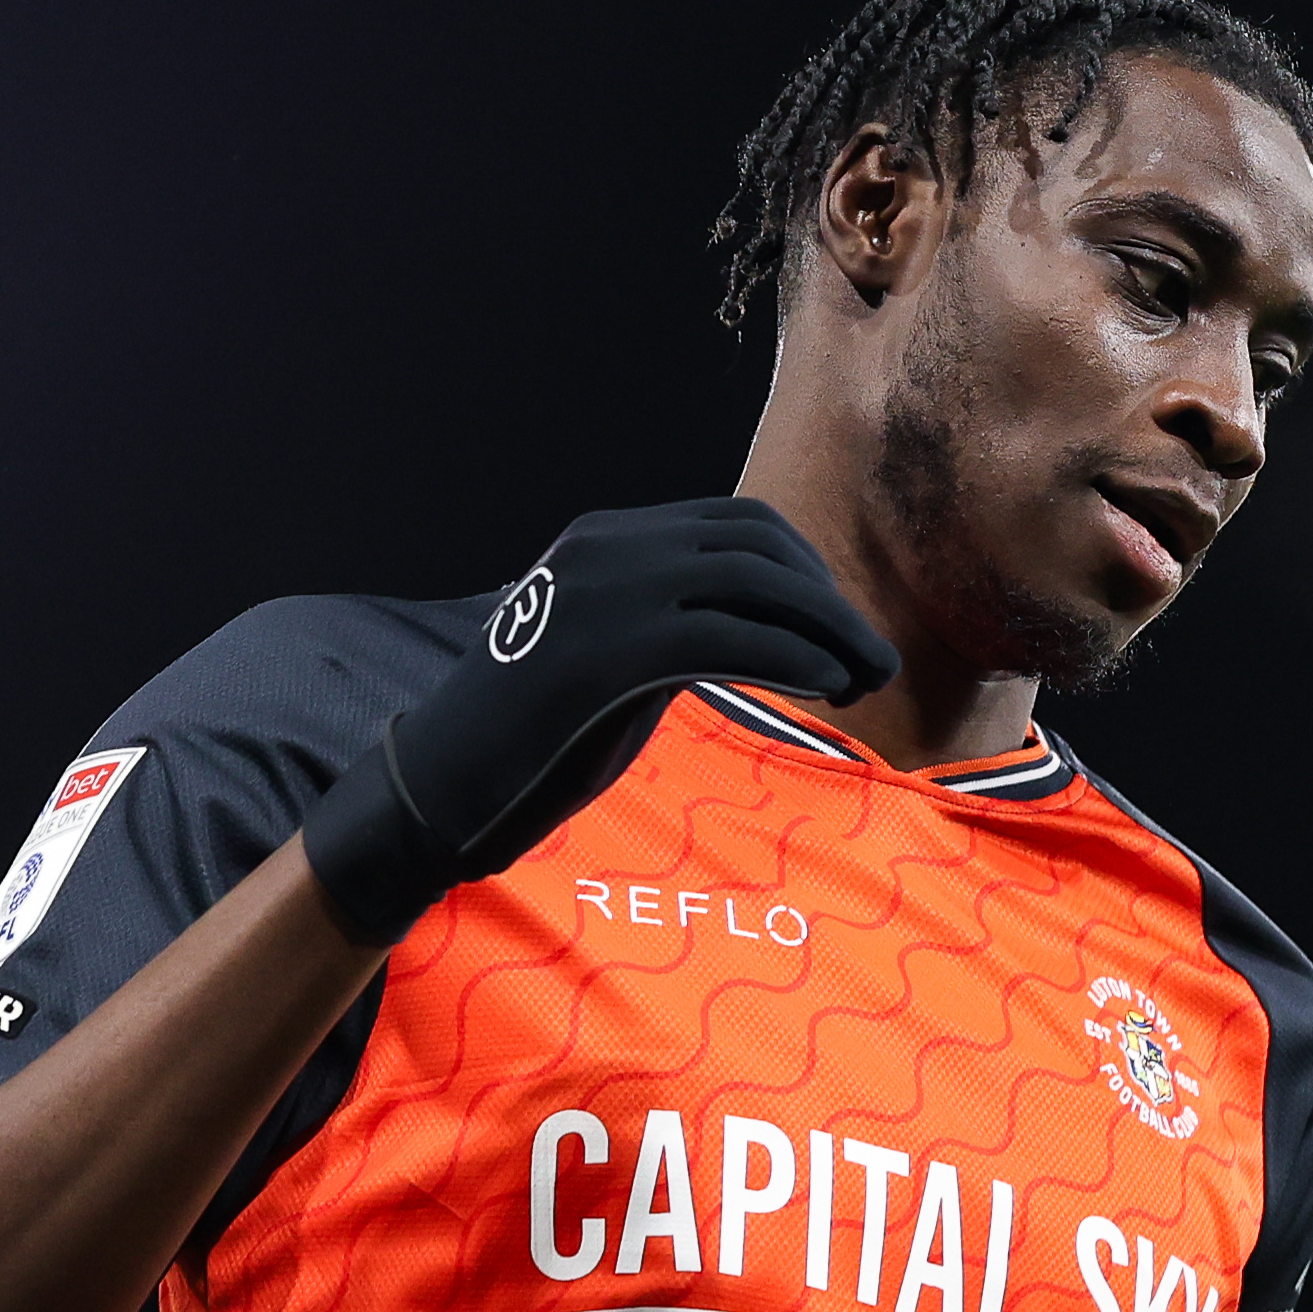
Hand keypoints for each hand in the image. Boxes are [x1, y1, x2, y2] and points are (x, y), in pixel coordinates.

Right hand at [301, 497, 896, 942]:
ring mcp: (606, 594)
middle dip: (831, 604)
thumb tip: (757, 632)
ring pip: (754, 585)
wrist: (437, 788)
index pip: (738, 523)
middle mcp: (609, 548)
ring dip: (828, 632)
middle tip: (875, 664)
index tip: (840, 630)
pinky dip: (789, 657)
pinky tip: (822, 687)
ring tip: (865, 683)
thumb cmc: (529, 738)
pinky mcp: (607, 654)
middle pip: (758, 548)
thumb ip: (672, 627)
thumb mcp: (609, 656)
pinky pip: (726, 638)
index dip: (807, 571)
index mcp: (608, 538)